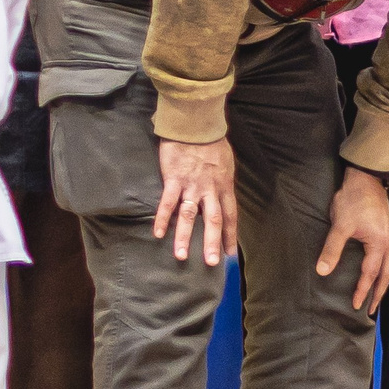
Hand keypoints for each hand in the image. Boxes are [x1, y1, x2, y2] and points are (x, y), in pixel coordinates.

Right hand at [154, 138, 237, 267]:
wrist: (196, 125)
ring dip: (185, 237)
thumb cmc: (212, 143)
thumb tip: (221, 200)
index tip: (231, 254)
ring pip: (190, 216)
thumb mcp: (226, 165)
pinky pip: (168, 202)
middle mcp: (210, 189)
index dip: (230, 235)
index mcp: (224, 186)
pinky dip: (163, 218)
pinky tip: (158, 233)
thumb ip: (222, 184)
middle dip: (213, 243)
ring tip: (182, 256)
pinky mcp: (174, 179)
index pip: (230, 216)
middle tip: (212, 264)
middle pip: (213, 220)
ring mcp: (192, 185)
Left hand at [318, 167, 388, 314]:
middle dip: (380, 292)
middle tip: (372, 308)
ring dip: (384, 282)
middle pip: (387, 274)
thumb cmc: (353, 200)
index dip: (363, 290)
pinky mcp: (388, 230)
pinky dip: (385, 269)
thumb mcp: (340, 225)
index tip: (357, 305)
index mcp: (379, 243)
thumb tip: (323, 271)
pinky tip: (379, 270)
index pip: (371, 273)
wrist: (365, 178)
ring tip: (377, 294)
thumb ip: (332, 249)